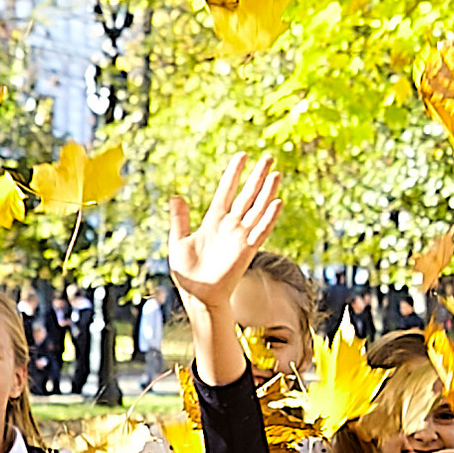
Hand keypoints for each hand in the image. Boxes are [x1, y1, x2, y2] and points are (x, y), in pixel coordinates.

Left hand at [167, 153, 283, 316]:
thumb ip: (180, 219)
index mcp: (213, 221)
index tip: (242, 155)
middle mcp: (230, 226)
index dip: (234, 173)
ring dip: (267, 192)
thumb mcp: (178, 241)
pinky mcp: (247, 250)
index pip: (226, 190)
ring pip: (257, 209)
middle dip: (257, 176)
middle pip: (247, 195)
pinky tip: (277, 202)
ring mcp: (240, 237)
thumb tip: (176, 196)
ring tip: (276, 173)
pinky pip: (260, 230)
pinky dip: (269, 217)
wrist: (197, 297)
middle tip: (268, 157)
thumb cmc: (187, 273)